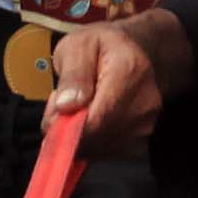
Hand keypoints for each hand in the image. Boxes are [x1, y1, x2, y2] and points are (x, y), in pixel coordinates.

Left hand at [44, 8, 182, 143]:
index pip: (96, 119)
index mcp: (128, 72)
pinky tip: (92, 120)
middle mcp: (143, 103)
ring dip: (80, 137)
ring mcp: (146, 125)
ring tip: (80, 109)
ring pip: (98, 149)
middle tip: (63, 105)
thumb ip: (72, 74)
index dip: (66, 128)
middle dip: (69, 129)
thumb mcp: (79, 44)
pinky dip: (92, 143)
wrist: (141, 52)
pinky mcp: (142, 142)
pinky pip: (106, 153)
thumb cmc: (106, 47)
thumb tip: (67, 105)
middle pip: (95, 138)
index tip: (52, 119)